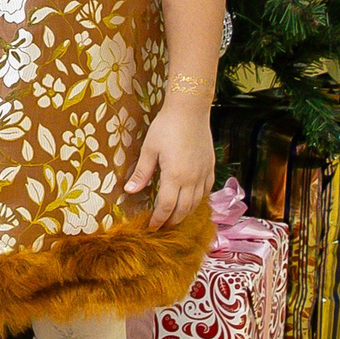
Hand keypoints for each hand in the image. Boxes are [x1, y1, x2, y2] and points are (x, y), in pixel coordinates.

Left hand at [125, 101, 214, 229]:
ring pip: (196, 203)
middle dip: (172, 220)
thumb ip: (142, 172)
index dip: (158, 220)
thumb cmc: (166, 127)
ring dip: (185, 213)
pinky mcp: (210, 167)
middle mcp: (192, 179)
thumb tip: (129, 190)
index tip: (152, 227)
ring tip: (175, 218)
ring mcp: (203, 174)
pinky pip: (206, 191)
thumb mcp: (149, 149)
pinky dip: (198, 201)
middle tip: (162, 226)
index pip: (166, 207)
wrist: (190, 111)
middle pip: (183, 209)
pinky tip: (192, 201)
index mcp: (175, 176)